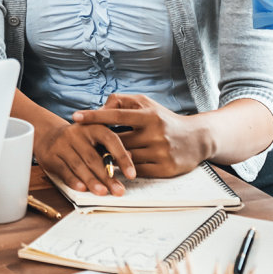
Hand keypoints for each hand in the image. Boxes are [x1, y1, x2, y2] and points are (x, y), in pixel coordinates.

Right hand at [35, 118, 133, 196]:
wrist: (47, 134)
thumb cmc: (79, 139)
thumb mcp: (95, 138)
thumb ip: (112, 147)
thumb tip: (131, 157)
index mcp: (92, 126)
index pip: (110, 139)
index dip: (122, 157)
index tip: (131, 175)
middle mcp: (76, 134)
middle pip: (93, 157)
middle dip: (107, 176)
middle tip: (119, 191)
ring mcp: (61, 144)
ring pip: (78, 165)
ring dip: (91, 181)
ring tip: (103, 193)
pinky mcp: (50, 156)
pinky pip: (63, 170)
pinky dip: (73, 180)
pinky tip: (82, 189)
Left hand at [71, 94, 213, 178]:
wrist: (197, 139)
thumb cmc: (164, 119)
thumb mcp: (146, 104)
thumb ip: (121, 101)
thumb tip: (100, 108)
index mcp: (149, 115)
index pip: (116, 115)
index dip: (95, 116)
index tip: (75, 117)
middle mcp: (156, 133)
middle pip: (118, 141)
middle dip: (102, 144)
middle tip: (86, 145)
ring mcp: (161, 152)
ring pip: (126, 158)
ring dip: (112, 158)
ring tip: (100, 157)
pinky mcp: (166, 169)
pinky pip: (137, 172)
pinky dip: (126, 169)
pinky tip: (119, 167)